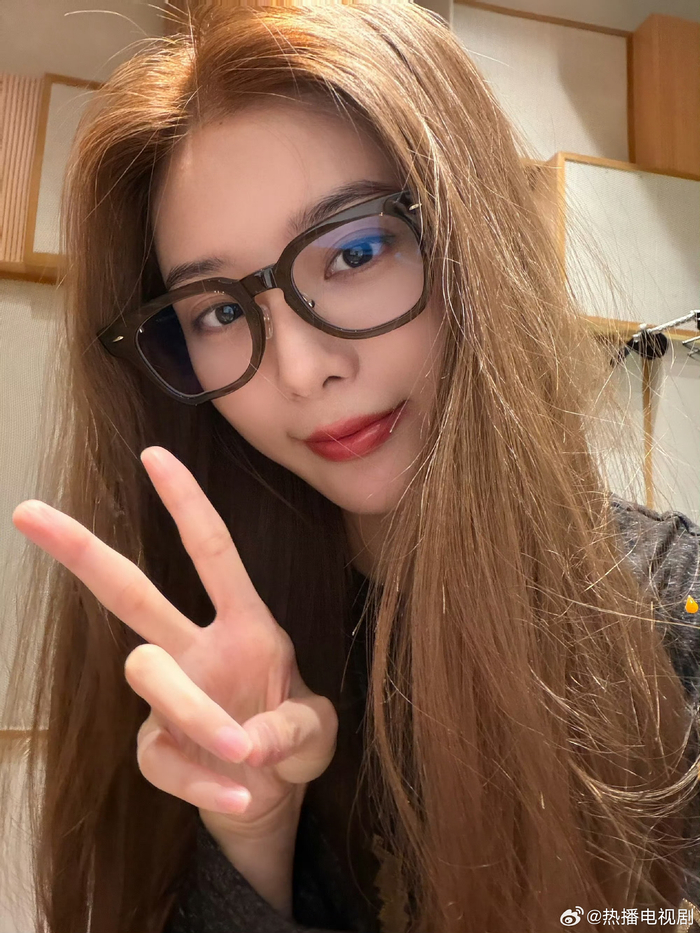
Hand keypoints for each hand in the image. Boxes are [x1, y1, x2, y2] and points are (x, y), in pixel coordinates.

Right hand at [11, 446, 338, 844]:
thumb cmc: (292, 741)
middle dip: (84, 551)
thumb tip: (246, 744)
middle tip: (28, 513)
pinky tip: (241, 794)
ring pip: (147, 673)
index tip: (155, 455)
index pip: (212, 553)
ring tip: (246, 752)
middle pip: (131, 593)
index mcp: (244, 626)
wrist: (270, 793)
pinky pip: (162, 758)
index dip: (187, 505)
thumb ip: (292, 730)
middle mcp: (196, 648)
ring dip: (195, 712)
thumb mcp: (316, 734)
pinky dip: (203, 780)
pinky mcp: (154, 744)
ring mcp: (169, 695)